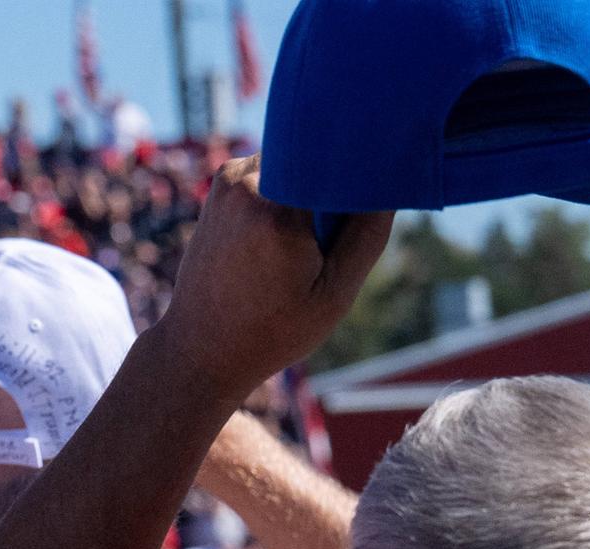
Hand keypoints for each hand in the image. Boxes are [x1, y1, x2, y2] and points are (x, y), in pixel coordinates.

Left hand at [154, 156, 391, 396]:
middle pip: (315, 159)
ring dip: (306, 192)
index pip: (338, 161)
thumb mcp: (334, 295)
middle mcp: (246, 185)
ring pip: (293, 163)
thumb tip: (388, 182)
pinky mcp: (220, 187)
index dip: (361, 173)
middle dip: (332, 188)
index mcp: (277, 212)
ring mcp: (227, 182)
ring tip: (299, 246)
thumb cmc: (271, 332)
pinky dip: (284, 195)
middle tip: (328, 240)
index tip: (367, 204)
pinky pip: (270, 173)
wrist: (201, 348)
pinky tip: (279, 241)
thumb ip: (368, 235)